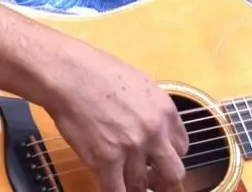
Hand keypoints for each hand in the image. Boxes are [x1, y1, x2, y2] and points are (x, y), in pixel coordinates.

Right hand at [41, 37, 188, 191]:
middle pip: (173, 174)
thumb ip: (152, 110)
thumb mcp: (140, 84)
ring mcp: (131, 148)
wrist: (69, 74)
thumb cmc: (97, 72)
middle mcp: (154, 132)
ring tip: (123, 181)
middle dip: (162, 181)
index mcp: (165, 111)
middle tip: (151, 182)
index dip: (168, 156)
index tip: (158, 160)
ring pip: (142, 186)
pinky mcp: (106, 160)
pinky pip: (116, 191)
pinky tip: (108, 186)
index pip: (181, 147)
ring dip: (133, 186)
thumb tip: (154, 128)